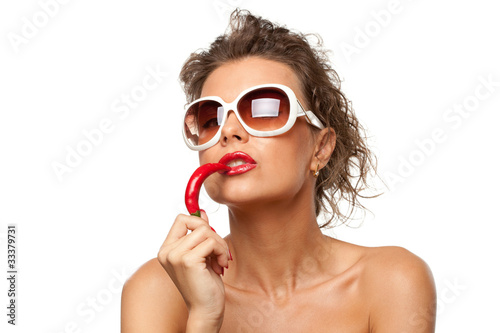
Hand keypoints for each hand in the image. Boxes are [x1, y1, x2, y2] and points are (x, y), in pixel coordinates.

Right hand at [157, 211, 229, 327]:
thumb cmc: (205, 284)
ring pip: (206, 231)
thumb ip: (199, 234)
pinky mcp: (187, 260)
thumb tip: (202, 212)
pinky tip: (220, 266)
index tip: (210, 239)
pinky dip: (221, 251)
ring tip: (219, 261)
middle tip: (219, 253)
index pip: (182, 219)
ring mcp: (175, 256)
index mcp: (167, 249)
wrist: (205, 309)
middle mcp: (167, 252)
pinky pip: (211, 242)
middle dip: (214, 236)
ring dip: (219, 245)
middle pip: (197, 223)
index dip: (200, 223)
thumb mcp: (202, 254)